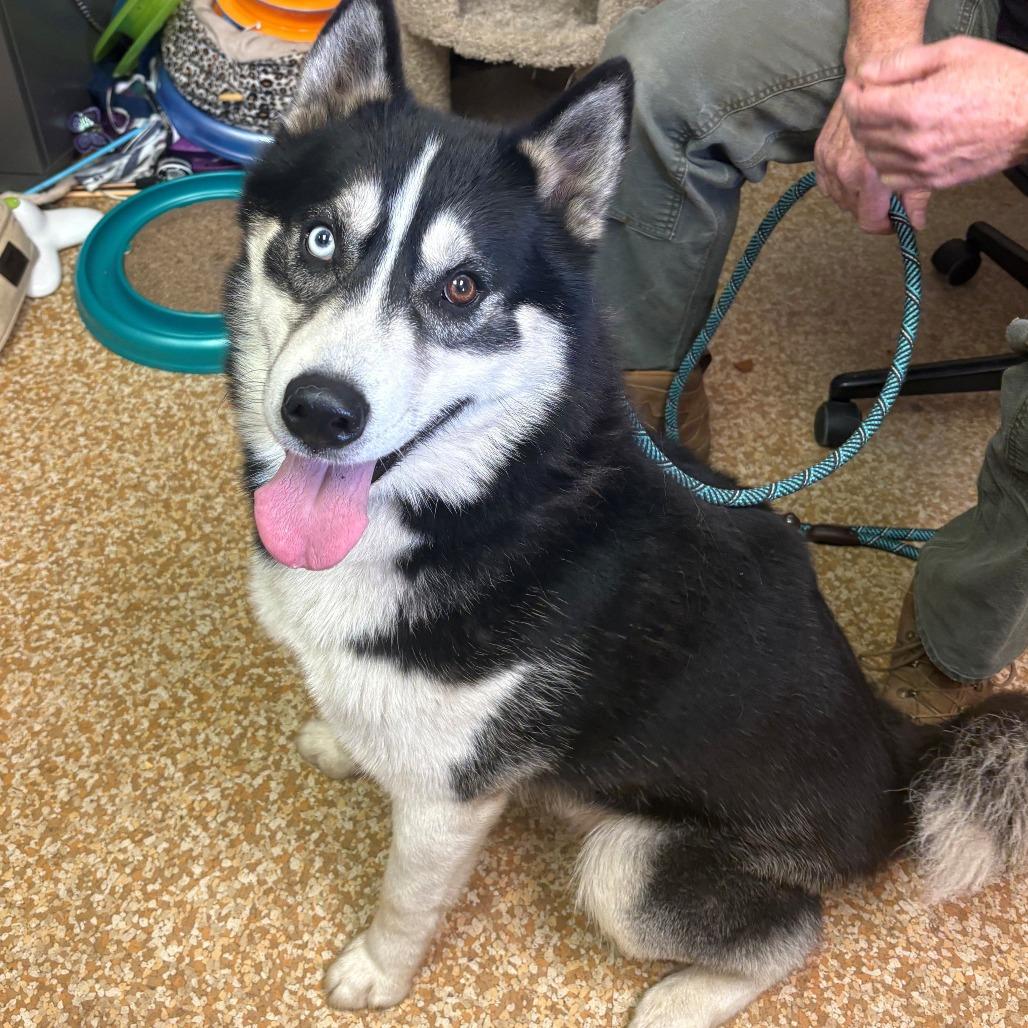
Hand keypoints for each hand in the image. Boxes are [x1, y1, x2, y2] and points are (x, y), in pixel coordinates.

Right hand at [814, 93, 928, 232]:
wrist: (876, 66)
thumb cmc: (907, 100)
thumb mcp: (923, 148)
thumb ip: (916, 191)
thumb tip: (915, 222)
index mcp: (868, 173)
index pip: (869, 221)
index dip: (885, 225)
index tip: (896, 220)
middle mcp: (844, 171)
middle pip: (855, 212)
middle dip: (873, 207)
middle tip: (889, 195)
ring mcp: (829, 162)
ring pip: (841, 199)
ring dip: (856, 195)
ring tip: (874, 180)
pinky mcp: (819, 153)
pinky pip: (827, 184)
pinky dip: (841, 183)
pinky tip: (856, 171)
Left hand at [843, 37, 1027, 191]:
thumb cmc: (999, 78)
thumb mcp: (953, 53)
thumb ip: (903, 63)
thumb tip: (866, 74)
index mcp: (914, 107)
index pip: (860, 109)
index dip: (851, 96)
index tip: (855, 88)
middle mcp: (913, 142)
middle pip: (862, 135)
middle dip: (859, 116)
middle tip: (869, 102)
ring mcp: (922, 165)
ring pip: (873, 160)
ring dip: (872, 141)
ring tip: (886, 123)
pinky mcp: (933, 181)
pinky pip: (892, 180)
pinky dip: (887, 165)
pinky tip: (899, 147)